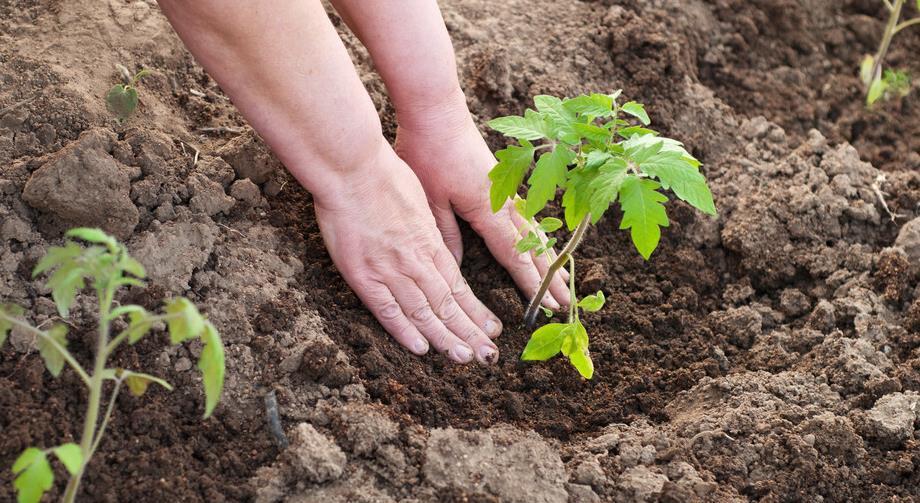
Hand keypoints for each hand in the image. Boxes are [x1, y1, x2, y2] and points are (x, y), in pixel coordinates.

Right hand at [314, 142, 501, 363]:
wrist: (351, 168)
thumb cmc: (383, 175)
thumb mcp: (420, 200)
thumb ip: (428, 229)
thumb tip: (436, 245)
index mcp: (430, 242)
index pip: (459, 286)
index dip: (476, 311)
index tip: (492, 329)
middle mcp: (416, 261)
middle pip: (448, 304)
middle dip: (470, 332)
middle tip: (489, 356)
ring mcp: (390, 270)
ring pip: (424, 312)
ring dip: (446, 338)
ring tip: (466, 358)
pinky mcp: (363, 275)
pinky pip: (387, 310)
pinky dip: (405, 331)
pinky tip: (422, 348)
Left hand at [394, 91, 570, 309]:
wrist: (436, 109)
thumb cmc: (427, 151)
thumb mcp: (429, 199)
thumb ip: (446, 235)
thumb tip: (455, 271)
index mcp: (487, 209)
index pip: (514, 254)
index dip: (530, 282)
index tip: (544, 306)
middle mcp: (504, 202)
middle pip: (533, 246)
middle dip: (549, 277)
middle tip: (566, 304)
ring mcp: (506, 190)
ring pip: (534, 231)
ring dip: (549, 257)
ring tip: (563, 280)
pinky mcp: (502, 180)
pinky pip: (527, 215)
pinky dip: (539, 235)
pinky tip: (542, 243)